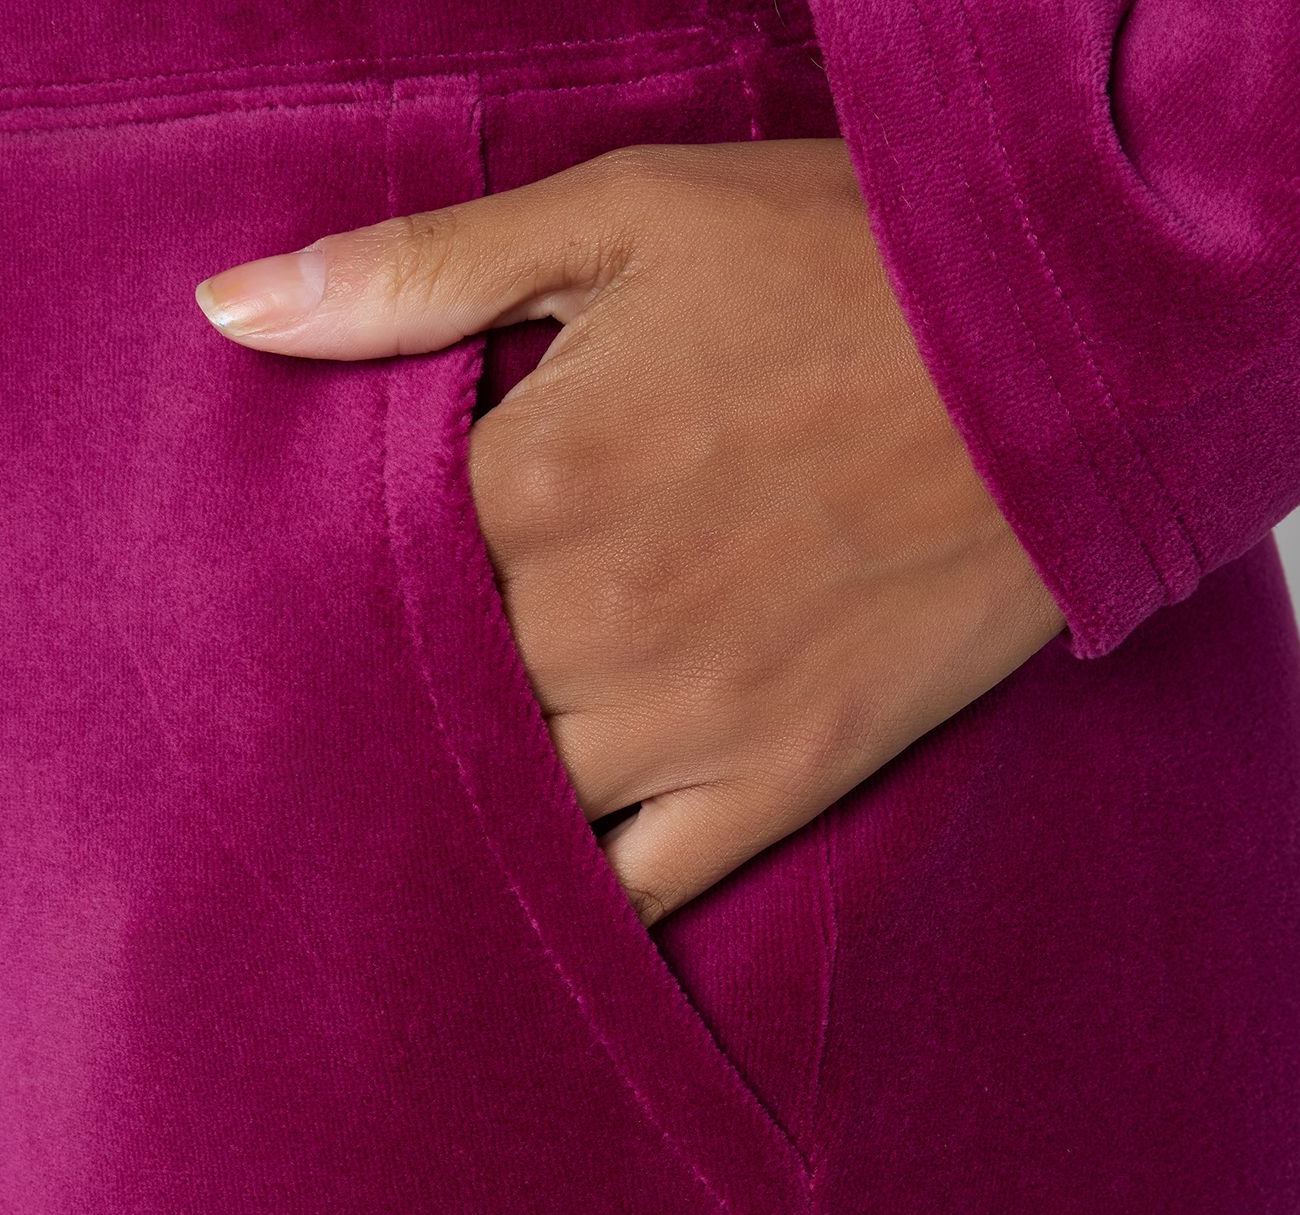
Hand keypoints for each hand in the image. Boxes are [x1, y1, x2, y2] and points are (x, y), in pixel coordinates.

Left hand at [195, 139, 1064, 923]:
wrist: (1073, 360)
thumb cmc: (848, 267)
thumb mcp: (625, 217)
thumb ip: (417, 272)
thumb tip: (226, 311)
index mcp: (533, 476)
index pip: (350, 577)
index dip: (310, 592)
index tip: (277, 604)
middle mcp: (590, 622)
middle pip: (415, 710)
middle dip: (364, 711)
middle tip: (304, 729)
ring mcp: (689, 721)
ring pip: (507, 813)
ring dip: (448, 813)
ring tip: (389, 819)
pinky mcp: (784, 780)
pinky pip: (644, 893)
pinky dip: (577, 911)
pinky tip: (521, 909)